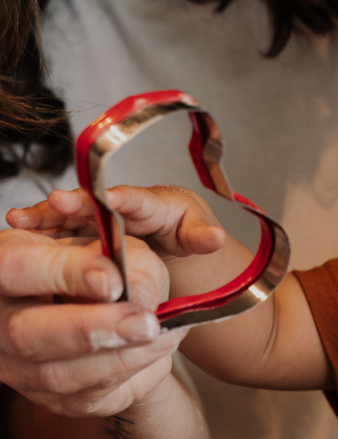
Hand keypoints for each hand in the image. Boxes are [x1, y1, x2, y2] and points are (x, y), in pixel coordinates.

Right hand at [0, 186, 223, 416]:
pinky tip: (158, 350)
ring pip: (60, 375)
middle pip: (27, 334)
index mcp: (2, 268)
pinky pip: (90, 396)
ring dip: (122, 356)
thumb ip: (126, 261)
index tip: (115, 281)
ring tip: (164, 333)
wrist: (103, 313)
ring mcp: (20, 368)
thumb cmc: (98, 272)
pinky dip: (132, 373)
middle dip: (93, 329)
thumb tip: (141, 294)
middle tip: (146, 322)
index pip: (18, 269)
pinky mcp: (54, 400)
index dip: (67, 274)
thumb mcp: (111, 249)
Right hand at [11, 185, 224, 258]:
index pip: (134, 200)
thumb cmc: (185, 230)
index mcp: (149, 203)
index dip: (119, 199)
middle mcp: (117, 205)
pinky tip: (14, 234)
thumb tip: (217, 238)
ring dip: (45, 217)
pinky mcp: (80, 232)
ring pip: (68, 215)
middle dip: (73, 204)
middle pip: (93, 204)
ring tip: (19, 220)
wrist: (170, 237)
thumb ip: (201, 236)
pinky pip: (57, 230)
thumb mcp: (197, 233)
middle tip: (53, 204)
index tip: (107, 199)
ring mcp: (96, 218)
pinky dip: (38, 231)